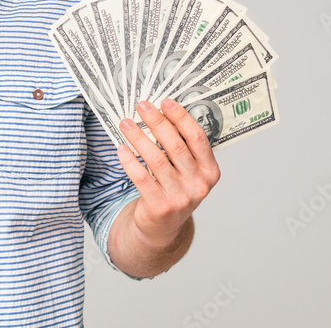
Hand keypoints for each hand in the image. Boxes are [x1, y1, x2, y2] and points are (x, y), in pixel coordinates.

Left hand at [117, 99, 219, 248]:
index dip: (181, 118)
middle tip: (141, 106)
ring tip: (125, 124)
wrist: (162, 228)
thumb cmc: (173, 190)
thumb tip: (160, 113)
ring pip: (157, 160)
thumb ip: (180, 147)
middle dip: (157, 123)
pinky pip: (142, 178)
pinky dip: (130, 161)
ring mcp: (181, 198)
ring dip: (139, 138)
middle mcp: (199, 185)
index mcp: (210, 171)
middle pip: (176, 146)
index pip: (198, 138)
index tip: (165, 102)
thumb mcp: (186, 171)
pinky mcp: (161, 208)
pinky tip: (121, 148)